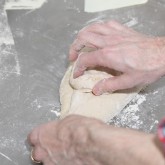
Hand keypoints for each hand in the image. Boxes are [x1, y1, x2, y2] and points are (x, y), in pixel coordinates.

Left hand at [28, 115, 163, 164]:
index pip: (34, 136)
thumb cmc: (87, 128)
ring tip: (56, 152)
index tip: (40, 135)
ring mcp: (56, 161)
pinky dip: (59, 160)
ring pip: (43, 159)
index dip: (38, 135)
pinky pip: (57, 164)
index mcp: (49, 135)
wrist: (101, 146)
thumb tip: (59, 127)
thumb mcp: (74, 121)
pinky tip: (68, 157)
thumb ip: (63, 125)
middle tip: (47, 144)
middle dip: (41, 146)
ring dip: (48, 155)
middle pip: (36, 149)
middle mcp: (48, 150)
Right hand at [69, 21, 164, 94]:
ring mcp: (115, 33)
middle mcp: (108, 42)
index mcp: (108, 55)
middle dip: (74, 48)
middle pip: (83, 38)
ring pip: (91, 28)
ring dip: (82, 35)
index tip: (76, 74)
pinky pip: (104, 24)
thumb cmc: (147, 68)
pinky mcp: (122, 30)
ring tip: (80, 44)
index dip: (77, 68)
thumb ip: (109, 85)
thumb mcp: (128, 81)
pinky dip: (96, 28)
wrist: (163, 53)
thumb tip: (96, 90)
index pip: (85, 59)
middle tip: (73, 57)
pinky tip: (97, 34)